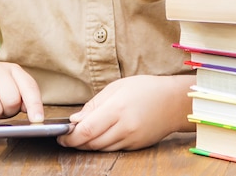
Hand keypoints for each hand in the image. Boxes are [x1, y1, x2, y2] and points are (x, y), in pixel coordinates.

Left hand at [57, 75, 194, 150]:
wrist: (174, 101)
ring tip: (81, 136)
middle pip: (92, 142)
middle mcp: (125, 127)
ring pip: (102, 148)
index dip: (71, 136)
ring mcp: (132, 138)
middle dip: (76, 142)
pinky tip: (100, 136)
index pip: (87, 129)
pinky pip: (114, 148)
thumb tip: (76, 120)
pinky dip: (103, 145)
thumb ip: (94, 104)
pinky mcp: (137, 146)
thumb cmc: (146, 89)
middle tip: (67, 138)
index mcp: (117, 109)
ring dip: (88, 145)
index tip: (61, 136)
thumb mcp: (117, 87)